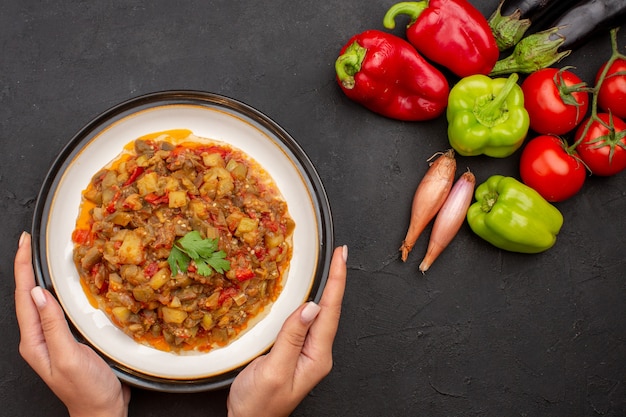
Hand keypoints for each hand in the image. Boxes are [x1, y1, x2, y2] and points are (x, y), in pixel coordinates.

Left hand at [14, 232, 130, 416]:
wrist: (102, 411)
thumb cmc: (87, 390)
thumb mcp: (69, 357)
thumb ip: (52, 326)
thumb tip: (38, 293)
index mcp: (33, 341)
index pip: (23, 296)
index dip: (21, 267)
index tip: (24, 243)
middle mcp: (39, 337)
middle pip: (28, 294)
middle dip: (25, 266)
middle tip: (30, 241)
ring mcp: (53, 338)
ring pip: (43, 300)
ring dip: (41, 275)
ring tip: (42, 255)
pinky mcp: (69, 338)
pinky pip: (59, 309)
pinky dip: (60, 290)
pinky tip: (68, 284)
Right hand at [227, 245, 347, 416]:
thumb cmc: (258, 405)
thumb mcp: (273, 370)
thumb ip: (291, 338)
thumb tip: (309, 307)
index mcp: (317, 356)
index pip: (330, 311)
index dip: (337, 281)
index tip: (342, 257)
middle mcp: (317, 354)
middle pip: (330, 309)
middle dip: (336, 279)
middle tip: (339, 253)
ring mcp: (307, 354)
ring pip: (320, 314)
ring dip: (326, 288)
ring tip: (331, 266)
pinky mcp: (295, 353)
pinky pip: (306, 322)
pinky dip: (310, 301)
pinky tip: (308, 295)